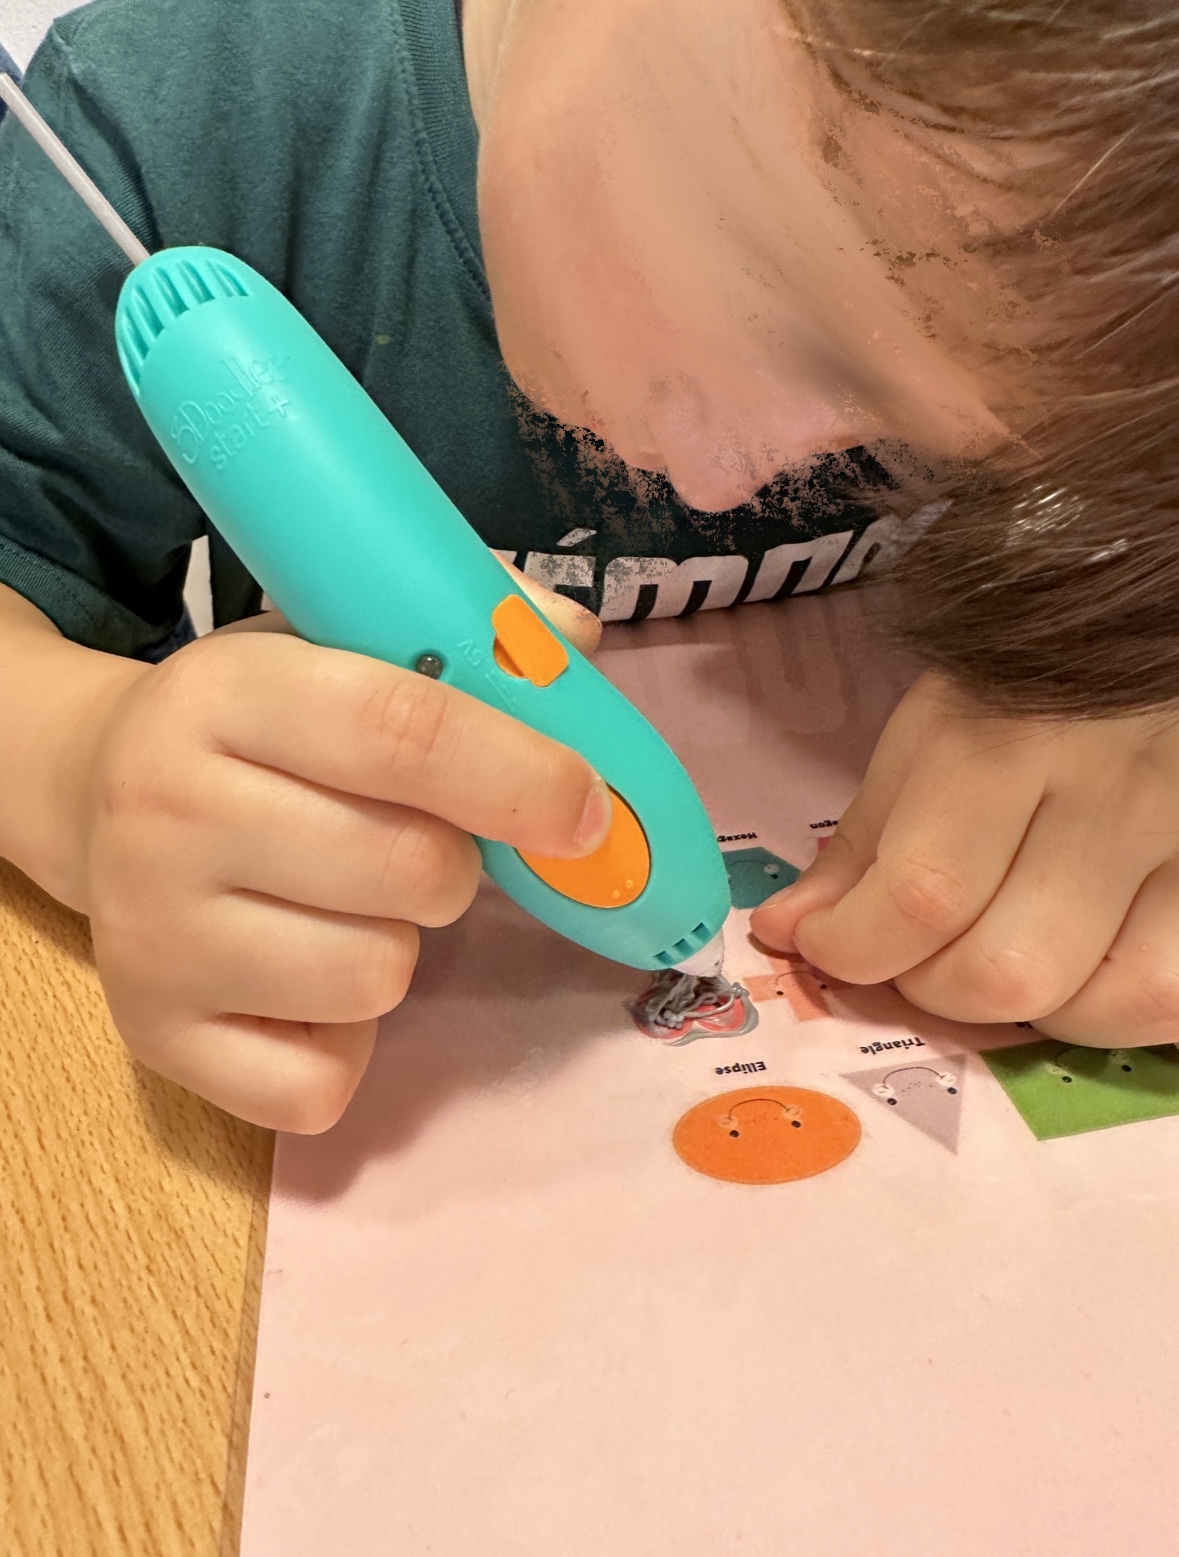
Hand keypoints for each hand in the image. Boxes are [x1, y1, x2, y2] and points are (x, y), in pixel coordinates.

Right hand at [69, 570, 603, 1131]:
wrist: (95, 797)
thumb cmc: (257, 725)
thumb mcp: (333, 643)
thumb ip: (459, 630)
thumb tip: (574, 643)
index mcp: (221, 692)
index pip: (402, 731)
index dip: (519, 774)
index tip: (584, 809)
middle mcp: (165, 811)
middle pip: (412, 869)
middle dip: (454, 864)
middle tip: (419, 846)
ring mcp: (150, 936)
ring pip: (377, 978)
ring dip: (394, 947)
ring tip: (343, 904)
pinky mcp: (156, 1037)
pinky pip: (320, 1085)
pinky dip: (342, 1045)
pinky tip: (302, 983)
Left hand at [751, 671, 1178, 1045]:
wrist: (1158, 614)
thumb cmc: (1037, 674)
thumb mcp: (936, 728)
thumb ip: (866, 838)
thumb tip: (789, 932)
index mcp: (1010, 741)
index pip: (921, 894)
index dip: (853, 947)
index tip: (827, 943)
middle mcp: (1111, 795)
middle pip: (1005, 970)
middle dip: (930, 988)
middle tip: (916, 952)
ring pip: (1103, 1002)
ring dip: (1025, 1011)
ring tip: (1000, 953)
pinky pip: (1173, 996)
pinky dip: (1110, 1007)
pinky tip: (1080, 966)